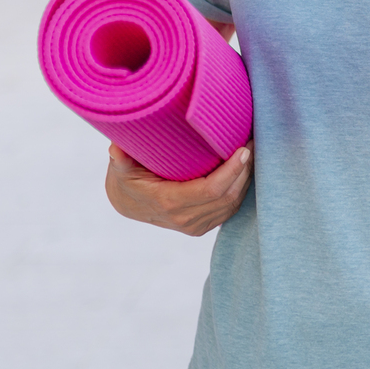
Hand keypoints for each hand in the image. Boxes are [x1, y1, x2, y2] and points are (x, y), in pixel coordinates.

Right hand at [105, 142, 252, 235]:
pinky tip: (244, 170)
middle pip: (228, 195)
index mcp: (170, 203)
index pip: (212, 189)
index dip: (232, 171)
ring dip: (245, 179)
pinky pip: (229, 209)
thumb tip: (116, 148)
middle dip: (244, 170)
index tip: (244, 149)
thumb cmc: (128, 179)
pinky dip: (240, 189)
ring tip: (252, 152)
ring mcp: (195, 225)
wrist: (128, 204)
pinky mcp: (203, 226)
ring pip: (232, 203)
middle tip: (253, 142)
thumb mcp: (121, 168)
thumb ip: (120, 159)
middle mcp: (185, 218)